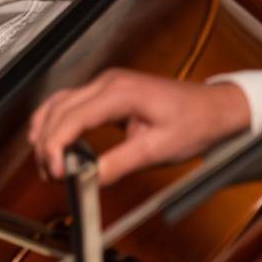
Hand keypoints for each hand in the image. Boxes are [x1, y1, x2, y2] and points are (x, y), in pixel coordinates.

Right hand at [26, 69, 251, 187]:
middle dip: (48, 143)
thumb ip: (120, 164)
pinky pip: (71, 102)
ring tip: (46, 162)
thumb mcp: (158, 149)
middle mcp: (108, 82)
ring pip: (60, 102)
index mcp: (120, 92)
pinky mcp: (108, 92)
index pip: (73, 117)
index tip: (54, 172)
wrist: (215, 108)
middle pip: (60, 109)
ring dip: (48, 131)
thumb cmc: (194, 123)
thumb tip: (89, 179)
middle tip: (49, 175)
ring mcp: (107, 84)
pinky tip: (50, 138)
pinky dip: (56, 120)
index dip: (57, 146)